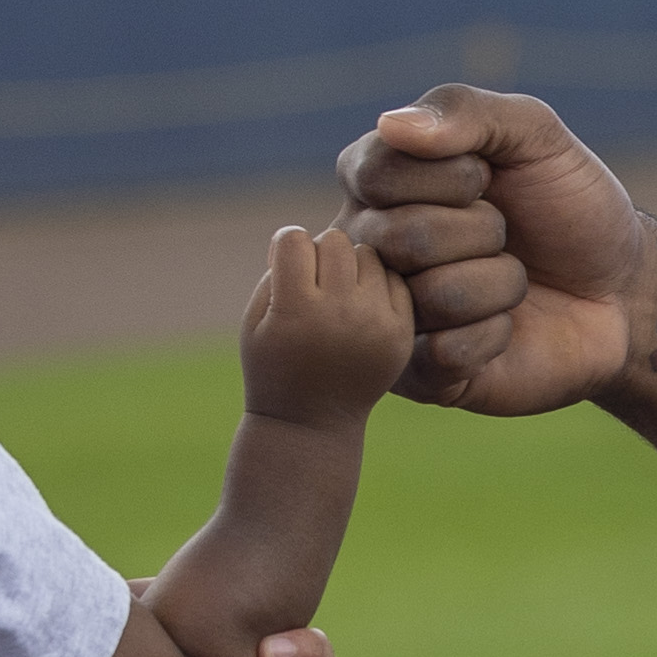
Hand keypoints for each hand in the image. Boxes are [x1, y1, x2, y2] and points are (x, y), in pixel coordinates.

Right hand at [240, 218, 416, 424]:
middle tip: (314, 282)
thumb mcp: (256, 319)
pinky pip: (394, 280)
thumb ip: (277, 268)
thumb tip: (314, 233)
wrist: (311, 424)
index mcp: (296, 312)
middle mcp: (340, 315)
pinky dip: (377, 286)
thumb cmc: (273, 365)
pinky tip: (360, 309)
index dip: (286, 248)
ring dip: (350, 267)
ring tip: (338, 297)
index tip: (286, 270)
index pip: (295, 239)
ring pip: (368, 255)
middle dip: (320, 254)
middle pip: (336, 241)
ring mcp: (375, 325)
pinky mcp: (400, 334)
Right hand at [335, 87, 646, 414]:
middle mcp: (371, 248)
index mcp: (380, 182)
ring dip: (501, 283)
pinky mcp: (421, 374)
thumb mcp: (535, 136)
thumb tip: (391, 124)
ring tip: (513, 281)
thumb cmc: (570, 207)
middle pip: (401, 237)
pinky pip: (445, 353)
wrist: (623, 291)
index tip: (491, 179)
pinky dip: (497, 334)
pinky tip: (509, 329)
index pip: (375, 172)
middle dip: (484, 231)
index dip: (453, 178)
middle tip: (508, 235)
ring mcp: (393, 313)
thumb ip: (466, 111)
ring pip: (432, 296)